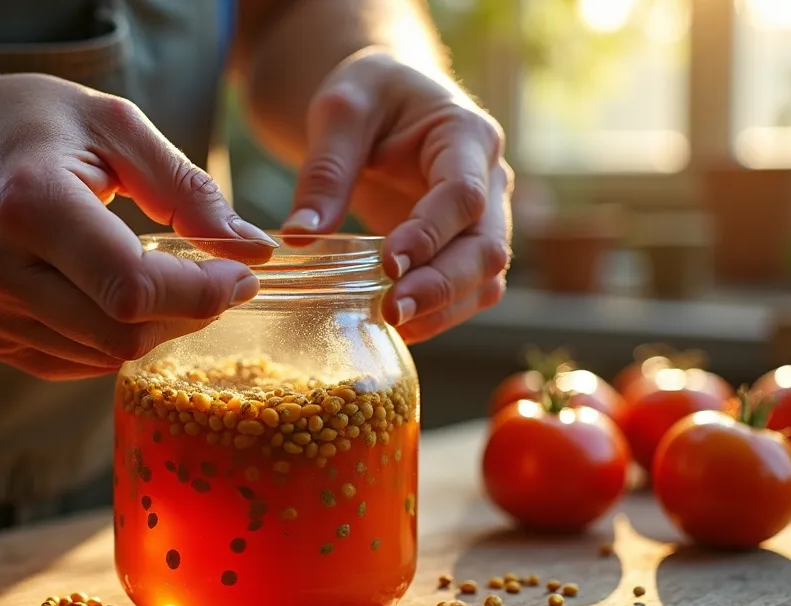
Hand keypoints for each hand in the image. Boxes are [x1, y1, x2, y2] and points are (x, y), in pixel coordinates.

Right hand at [0, 73, 277, 379]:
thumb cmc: (31, 125)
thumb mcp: (114, 124)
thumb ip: (186, 187)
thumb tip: (252, 250)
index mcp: (29, 204)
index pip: (132, 287)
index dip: (202, 293)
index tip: (243, 273)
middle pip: (123, 334)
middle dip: (189, 313)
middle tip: (217, 277)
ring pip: (106, 356)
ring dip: (158, 327)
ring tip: (170, 279)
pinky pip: (79, 362)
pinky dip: (120, 338)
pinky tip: (124, 296)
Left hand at [282, 49, 512, 343]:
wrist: (387, 98)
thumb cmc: (370, 94)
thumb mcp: (340, 111)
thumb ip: (325, 170)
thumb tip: (299, 236)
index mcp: (467, 135)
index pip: (464, 194)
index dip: (431, 234)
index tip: (388, 265)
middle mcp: (490, 179)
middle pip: (487, 247)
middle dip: (442, 286)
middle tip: (392, 313)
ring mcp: (484, 218)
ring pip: (486, 278)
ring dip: (444, 309)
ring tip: (392, 325)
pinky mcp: (463, 246)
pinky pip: (468, 290)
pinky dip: (440, 314)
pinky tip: (400, 326)